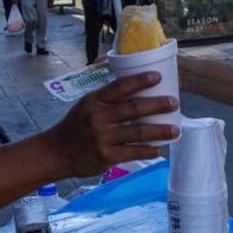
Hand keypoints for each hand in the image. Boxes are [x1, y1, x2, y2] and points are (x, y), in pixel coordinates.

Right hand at [45, 72, 178, 176]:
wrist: (57, 152)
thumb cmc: (76, 125)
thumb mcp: (86, 104)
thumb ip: (107, 95)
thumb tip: (132, 82)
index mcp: (94, 100)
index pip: (119, 87)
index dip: (140, 81)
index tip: (158, 77)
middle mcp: (99, 117)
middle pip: (133, 108)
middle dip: (157, 105)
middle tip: (174, 103)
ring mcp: (103, 138)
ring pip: (138, 132)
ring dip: (159, 131)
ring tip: (175, 130)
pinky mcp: (106, 156)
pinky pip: (133, 152)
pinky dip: (148, 150)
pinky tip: (159, 149)